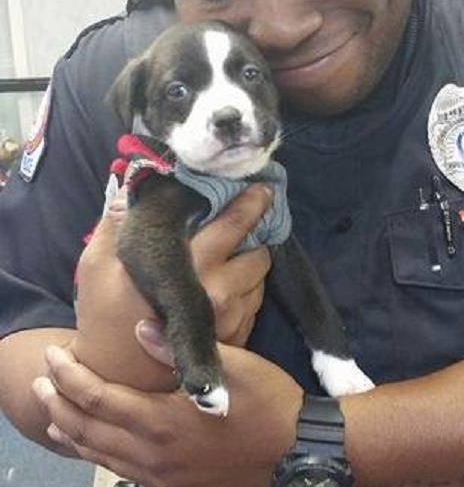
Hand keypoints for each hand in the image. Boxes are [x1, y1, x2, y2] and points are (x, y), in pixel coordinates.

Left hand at [33, 344, 301, 486]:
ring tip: (54, 412)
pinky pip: (120, 472)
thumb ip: (181, 349)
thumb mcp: (234, 365)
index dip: (71, 375)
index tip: (54, 354)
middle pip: (89, 429)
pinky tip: (94, 444)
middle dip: (60, 402)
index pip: (99, 398)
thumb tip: (139, 327)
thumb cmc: (267, 400)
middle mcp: (152, 453)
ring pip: (99, 456)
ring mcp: (161, 476)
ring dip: (72, 431)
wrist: (295, 450)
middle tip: (41, 379)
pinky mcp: (173, 486)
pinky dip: (96, 454)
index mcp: (163, 420)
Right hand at [71, 182, 273, 390]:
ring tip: (231, 257)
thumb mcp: (99, 265)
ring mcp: (233, 318)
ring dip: (251, 263)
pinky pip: (256, 302)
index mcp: (193, 268)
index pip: (236, 223)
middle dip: (254, 236)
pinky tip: (226, 285)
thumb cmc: (107, 317)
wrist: (118, 377)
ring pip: (261, 276)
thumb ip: (117, 222)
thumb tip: (132, 188)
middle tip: (242, 227)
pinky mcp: (238, 337)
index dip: (253, 201)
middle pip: (260, 251)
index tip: (262, 188)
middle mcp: (221, 292)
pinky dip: (247, 288)